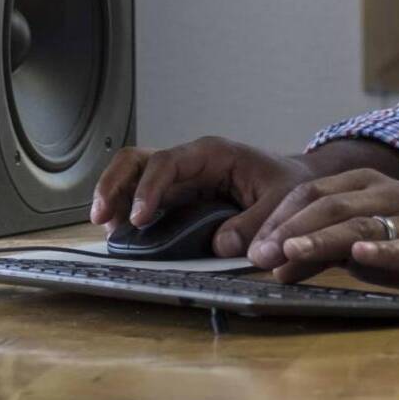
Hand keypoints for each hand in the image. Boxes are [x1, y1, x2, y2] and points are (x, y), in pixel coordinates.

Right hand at [90, 136, 313, 257]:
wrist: (297, 185)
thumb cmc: (288, 185)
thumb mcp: (283, 201)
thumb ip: (256, 223)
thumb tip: (220, 245)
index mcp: (211, 154)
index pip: (167, 162)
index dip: (149, 189)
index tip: (139, 218)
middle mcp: (189, 163)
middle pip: (137, 160)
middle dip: (113, 184)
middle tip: (101, 216)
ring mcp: (180, 181)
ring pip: (133, 175)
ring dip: (113, 197)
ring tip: (105, 227)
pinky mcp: (179, 199)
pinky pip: (144, 198)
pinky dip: (126, 212)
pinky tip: (121, 234)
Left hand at [247, 168, 398, 304]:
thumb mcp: (361, 246)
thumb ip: (321, 249)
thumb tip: (273, 264)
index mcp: (365, 185)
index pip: (311, 193)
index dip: (279, 217)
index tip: (252, 245)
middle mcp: (385, 195)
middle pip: (329, 205)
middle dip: (290, 229)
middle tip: (260, 255)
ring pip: (359, 224)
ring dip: (322, 238)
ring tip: (293, 252)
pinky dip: (380, 252)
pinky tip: (359, 257)